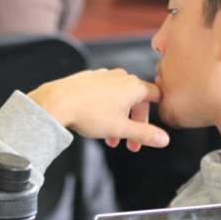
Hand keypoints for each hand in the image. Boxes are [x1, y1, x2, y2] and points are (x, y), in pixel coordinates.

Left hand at [28, 69, 169, 151]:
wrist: (57, 102)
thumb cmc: (88, 113)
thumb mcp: (122, 129)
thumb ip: (145, 134)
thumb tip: (164, 139)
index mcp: (133, 86)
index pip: (156, 95)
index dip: (158, 111)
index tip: (154, 124)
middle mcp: (120, 77)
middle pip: (137, 100)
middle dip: (135, 124)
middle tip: (131, 143)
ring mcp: (104, 76)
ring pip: (119, 99)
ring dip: (119, 119)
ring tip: (111, 138)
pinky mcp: (89, 79)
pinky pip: (104, 94)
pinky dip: (106, 109)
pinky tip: (97, 122)